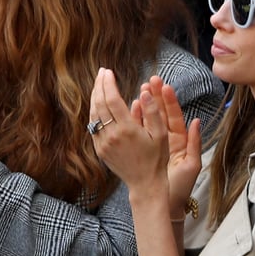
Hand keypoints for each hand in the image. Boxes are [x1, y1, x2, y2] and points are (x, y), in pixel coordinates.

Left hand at [89, 68, 169, 195]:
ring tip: (99, 85)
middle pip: (99, 104)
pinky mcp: (100, 150)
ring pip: (93, 115)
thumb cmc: (157, 158)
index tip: (108, 72)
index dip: (108, 83)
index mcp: (127, 129)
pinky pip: (93, 127)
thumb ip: (152, 112)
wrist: (145, 183)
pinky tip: (99, 105)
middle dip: (99, 85)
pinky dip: (94, 112)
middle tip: (102, 73)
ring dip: (94, 97)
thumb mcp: (161, 134)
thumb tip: (144, 92)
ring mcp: (103, 143)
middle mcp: (112, 135)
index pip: (111, 99)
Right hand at [143, 76, 201, 218]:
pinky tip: (131, 105)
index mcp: (180, 141)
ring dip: (145, 104)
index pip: (175, 116)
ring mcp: (154, 143)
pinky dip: (135, 118)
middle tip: (151, 79)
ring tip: (141, 88)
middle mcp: (167, 140)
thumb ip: (195, 143)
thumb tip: (197, 121)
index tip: (164, 86)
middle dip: (156, 96)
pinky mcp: (144, 148)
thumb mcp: (191, 164)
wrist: (165, 202)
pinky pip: (139, 130)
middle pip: (161, 114)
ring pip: (149, 120)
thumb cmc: (180, 187)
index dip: (170, 101)